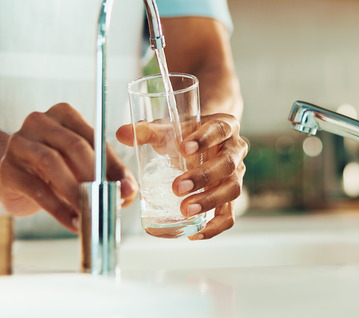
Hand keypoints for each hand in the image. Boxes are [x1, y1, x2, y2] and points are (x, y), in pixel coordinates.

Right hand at [0, 103, 137, 232]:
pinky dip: (59, 209)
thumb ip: (106, 176)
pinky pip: (36, 190)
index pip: (94, 138)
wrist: (8, 179)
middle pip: (74, 146)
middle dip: (96, 177)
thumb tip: (129, 193)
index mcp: (63, 114)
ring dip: (76, 192)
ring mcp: (19, 143)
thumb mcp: (79, 167)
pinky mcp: (8, 169)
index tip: (129, 189)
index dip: (114, 165)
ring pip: (52, 163)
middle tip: (111, 201)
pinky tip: (73, 222)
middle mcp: (39, 121)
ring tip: (91, 213)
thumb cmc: (52, 170)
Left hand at [117, 113, 246, 239]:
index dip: (204, 140)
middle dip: (203, 177)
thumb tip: (122, 133)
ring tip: (185, 210)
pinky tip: (196, 233)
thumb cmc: (187, 134)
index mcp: (224, 126)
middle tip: (178, 188)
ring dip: (209, 201)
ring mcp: (236, 175)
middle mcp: (235, 151)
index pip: (219, 130)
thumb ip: (147, 131)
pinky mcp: (231, 197)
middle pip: (227, 164)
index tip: (184, 149)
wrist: (205, 141)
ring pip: (232, 189)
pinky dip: (215, 226)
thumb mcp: (169, 128)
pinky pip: (229, 215)